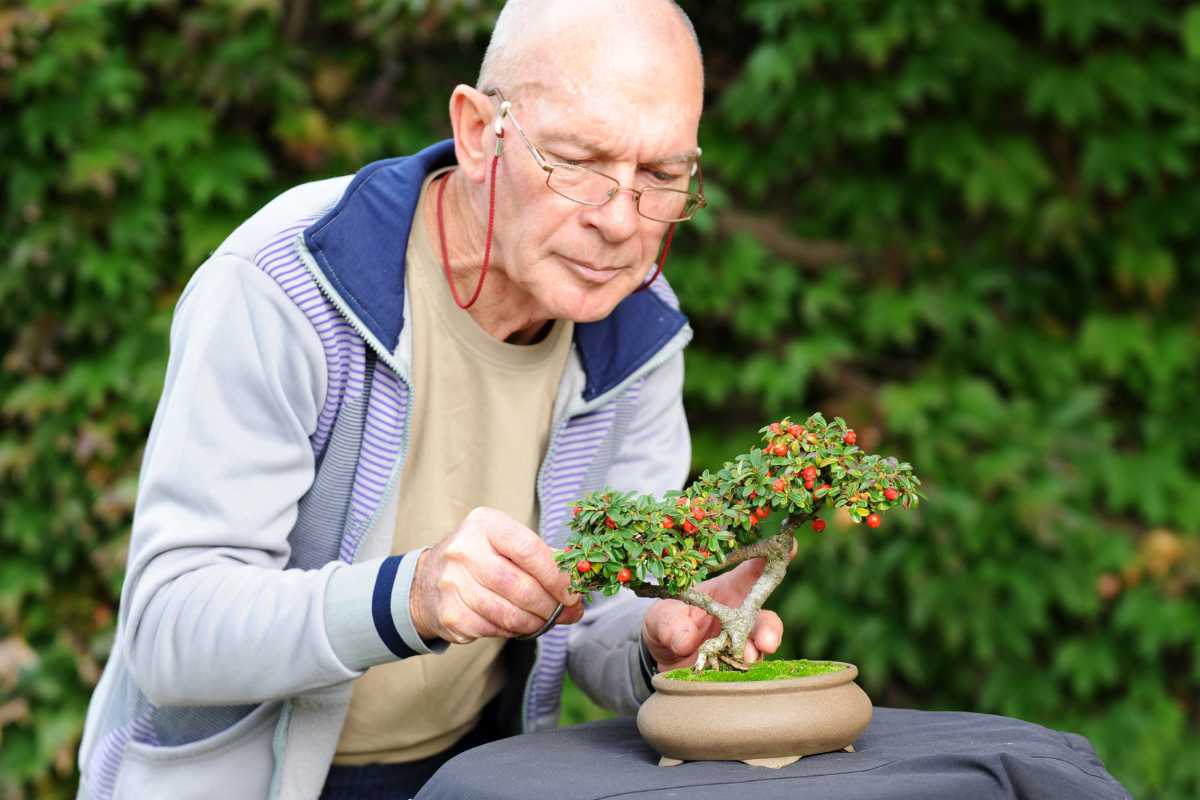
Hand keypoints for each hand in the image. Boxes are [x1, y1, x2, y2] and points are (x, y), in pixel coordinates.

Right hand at [409, 507, 583, 644]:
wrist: (427, 580)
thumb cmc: (478, 557)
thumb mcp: (503, 541)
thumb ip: (540, 556)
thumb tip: (578, 583)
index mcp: (485, 525)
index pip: (531, 551)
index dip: (558, 577)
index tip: (573, 593)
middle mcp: (465, 551)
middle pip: (522, 588)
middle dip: (551, 606)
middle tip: (568, 612)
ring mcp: (453, 584)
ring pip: (510, 614)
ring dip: (536, 623)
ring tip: (547, 620)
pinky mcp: (450, 614)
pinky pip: (495, 630)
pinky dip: (514, 631)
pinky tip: (519, 624)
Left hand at [640, 548, 791, 671]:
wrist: (663, 660)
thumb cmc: (666, 623)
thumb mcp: (660, 618)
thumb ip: (670, 624)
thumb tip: (685, 640)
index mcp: (727, 590)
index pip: (752, 570)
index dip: (771, 558)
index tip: (790, 546)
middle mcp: (741, 616)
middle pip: (765, 617)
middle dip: (770, 629)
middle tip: (766, 641)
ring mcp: (740, 643)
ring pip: (759, 647)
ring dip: (756, 653)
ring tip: (745, 659)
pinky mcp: (735, 667)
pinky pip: (746, 671)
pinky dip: (741, 674)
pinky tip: (733, 677)